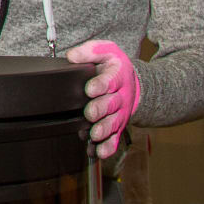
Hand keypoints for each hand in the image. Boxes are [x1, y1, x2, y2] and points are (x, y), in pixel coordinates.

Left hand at [64, 40, 140, 158]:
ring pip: (113, 123)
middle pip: (111, 104)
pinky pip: (114, 139)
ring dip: (104, 130)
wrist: (131, 82)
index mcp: (117, 76)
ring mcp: (119, 113)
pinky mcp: (117, 127)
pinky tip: (98, 152)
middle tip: (90, 113)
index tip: (90, 89)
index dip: (101, 84)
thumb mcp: (106, 51)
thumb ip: (90, 51)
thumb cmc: (113, 66)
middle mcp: (120, 97)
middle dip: (101, 110)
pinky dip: (107, 147)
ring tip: (95, 135)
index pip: (110, 80)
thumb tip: (72, 56)